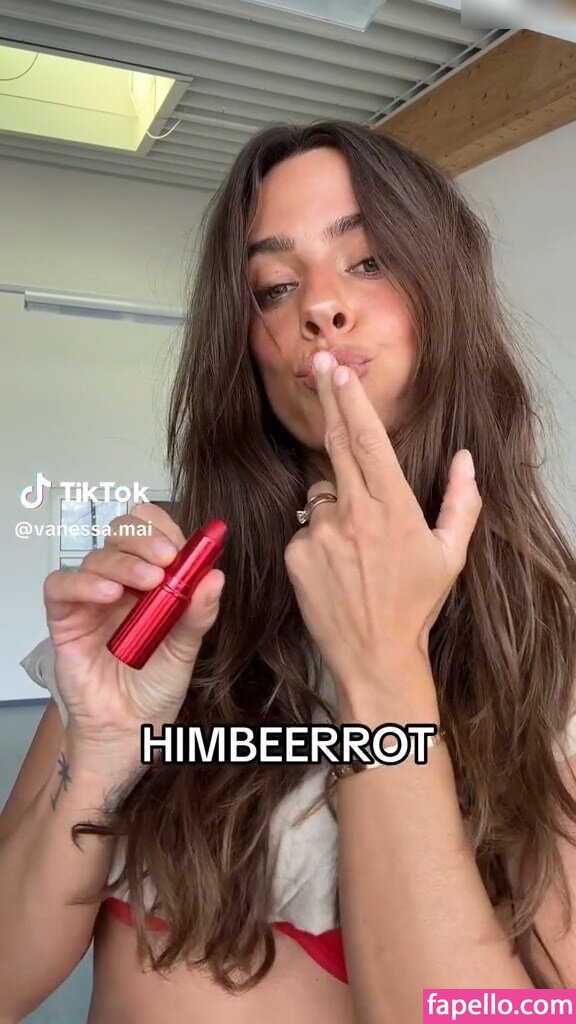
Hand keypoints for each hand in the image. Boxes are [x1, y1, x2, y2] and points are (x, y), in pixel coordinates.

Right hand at [43, 504, 224, 772]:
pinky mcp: (65, 619)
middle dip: (145, 539)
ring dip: (123, 562)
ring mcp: (92, 599)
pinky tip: (109, 593)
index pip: (151, 534)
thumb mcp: (186, 648)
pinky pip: (61, 587)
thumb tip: (215, 576)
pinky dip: (83, 583)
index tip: (183, 542)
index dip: (163, 528)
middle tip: (166, 558)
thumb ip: (198, 612)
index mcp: (152, 581)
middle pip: (121, 536)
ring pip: (96, 557)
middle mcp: (121, 583)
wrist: (130, 729)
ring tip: (147, 581)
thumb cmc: (155, 687)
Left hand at [284, 352, 481, 704]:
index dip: (352, 401)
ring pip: (321, 495)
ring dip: (334, 503)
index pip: (368, 441)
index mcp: (392, 509)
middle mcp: (352, 514)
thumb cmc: (416, 605)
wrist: (376, 655)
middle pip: (336, 444)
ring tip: (357, 545)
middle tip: (318, 365)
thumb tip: (466, 459)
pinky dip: (318, 536)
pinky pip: (305, 529)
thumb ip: (462, 501)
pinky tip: (337, 564)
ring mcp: (319, 535)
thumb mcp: (451, 555)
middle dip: (329, 401)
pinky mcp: (295, 555)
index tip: (339, 370)